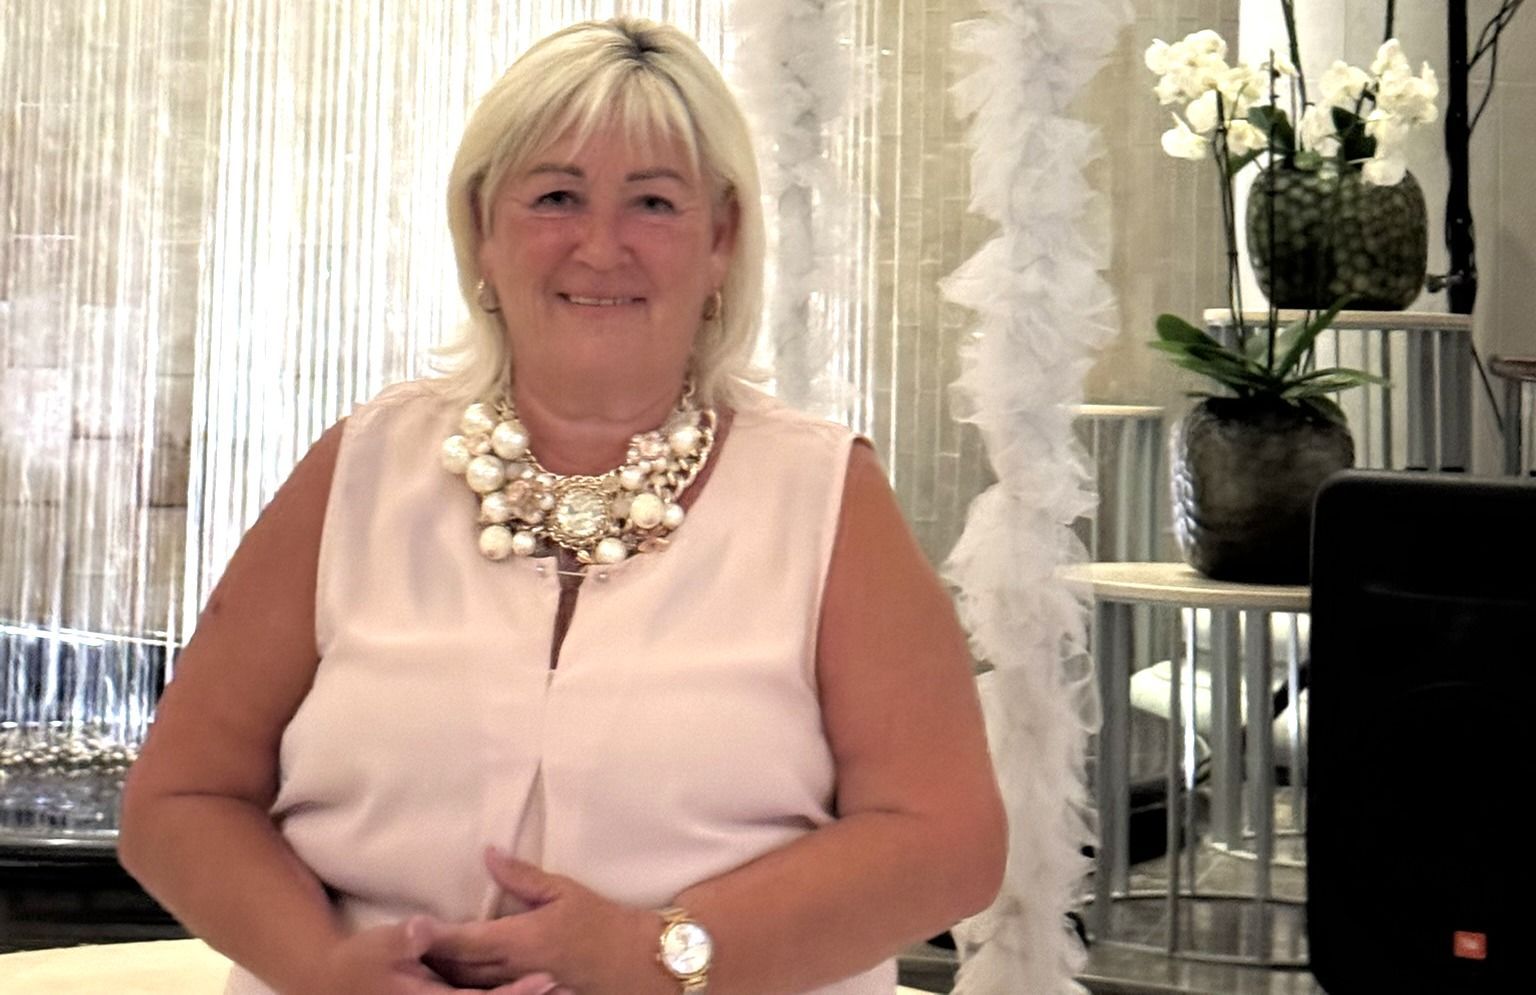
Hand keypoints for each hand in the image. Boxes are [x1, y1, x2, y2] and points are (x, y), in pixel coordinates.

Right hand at [308, 917, 565, 994]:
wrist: (335, 986)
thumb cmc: (357, 963)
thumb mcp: (377, 945)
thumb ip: (405, 938)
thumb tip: (426, 925)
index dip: (515, 992)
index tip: (547, 979)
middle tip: (572, 986)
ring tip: (569, 988)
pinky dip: (508, 993)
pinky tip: (537, 987)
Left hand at [423, 849, 663, 994]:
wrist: (634, 962)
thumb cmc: (602, 921)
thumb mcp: (564, 890)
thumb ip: (522, 876)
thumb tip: (489, 854)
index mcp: (520, 939)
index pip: (464, 939)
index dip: (433, 934)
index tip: (410, 926)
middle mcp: (514, 968)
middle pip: (458, 968)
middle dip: (431, 958)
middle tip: (406, 944)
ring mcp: (521, 985)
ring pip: (471, 985)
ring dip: (446, 973)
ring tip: (422, 961)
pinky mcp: (530, 993)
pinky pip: (490, 991)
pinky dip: (469, 983)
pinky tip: (459, 976)